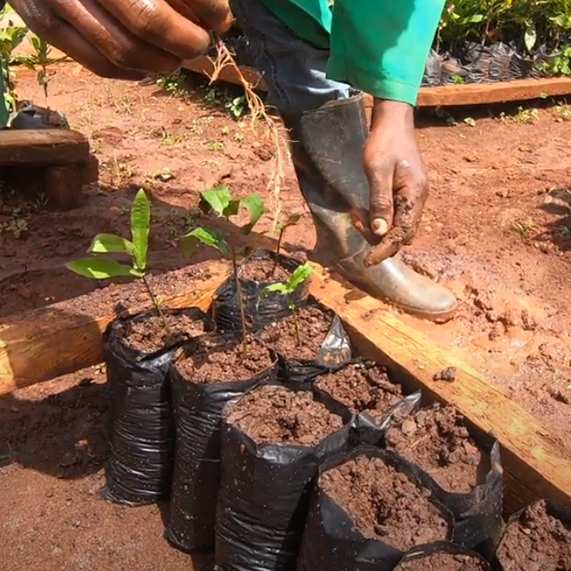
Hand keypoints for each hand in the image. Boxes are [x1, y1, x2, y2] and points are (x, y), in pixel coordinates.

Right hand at [10, 0, 232, 78]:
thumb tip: (220, 18)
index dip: (208, 8)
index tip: (220, 17)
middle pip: (148, 23)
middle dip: (186, 41)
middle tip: (200, 42)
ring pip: (125, 52)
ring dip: (163, 62)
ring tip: (178, 56)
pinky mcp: (43, 22)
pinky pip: (100, 66)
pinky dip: (135, 73)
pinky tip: (151, 67)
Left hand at [362, 99, 428, 265]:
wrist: (393, 120)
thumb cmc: (384, 143)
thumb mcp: (377, 171)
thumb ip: (379, 202)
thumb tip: (380, 232)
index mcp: (414, 195)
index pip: (402, 234)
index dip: (385, 249)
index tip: (368, 260)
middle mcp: (419, 198)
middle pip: (404, 234)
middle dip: (383, 241)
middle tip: (358, 229)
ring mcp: (415, 194)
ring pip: (401, 225)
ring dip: (382, 230)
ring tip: (359, 218)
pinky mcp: (408, 190)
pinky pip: (398, 214)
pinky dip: (384, 219)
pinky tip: (368, 212)